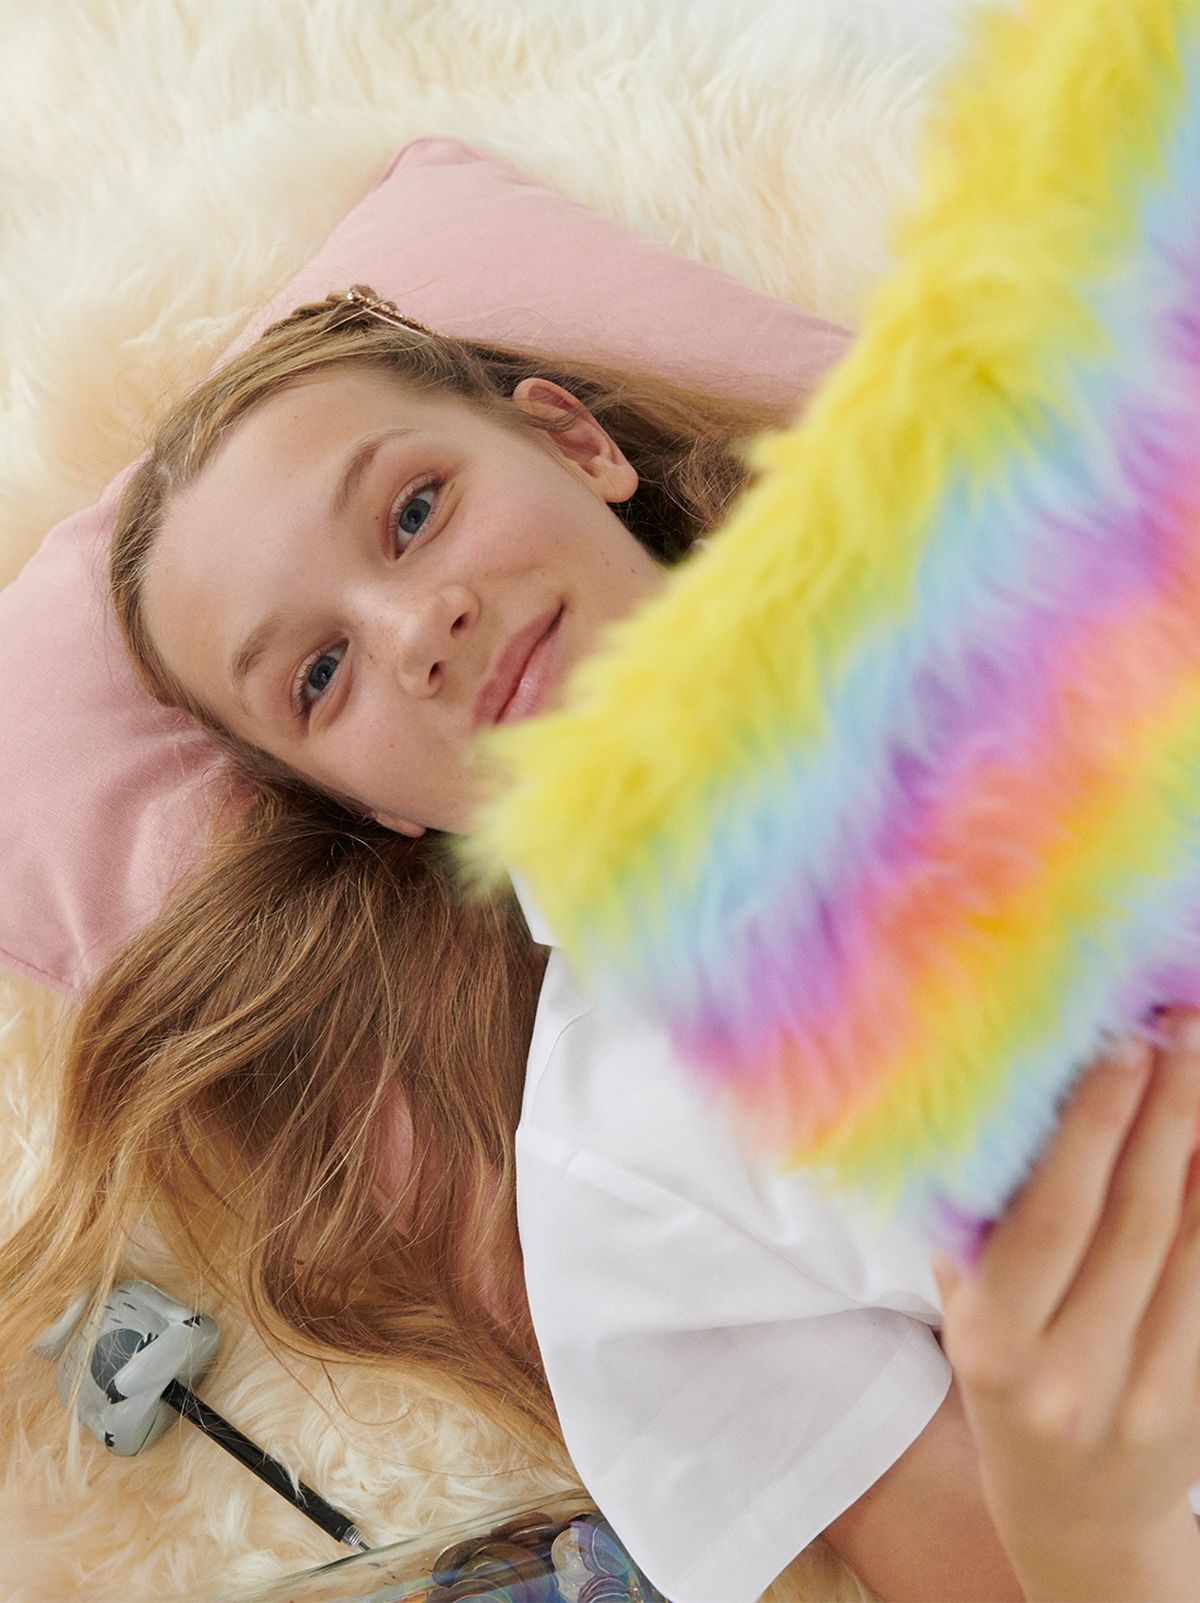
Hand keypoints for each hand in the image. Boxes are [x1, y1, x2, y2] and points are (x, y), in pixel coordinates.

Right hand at [932, 1008, 1199, 1599]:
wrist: (1077, 1520)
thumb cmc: (1008, 1386)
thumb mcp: (969, 1314)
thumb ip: (981, 1226)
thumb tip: (1014, 1100)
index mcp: (991, 1343)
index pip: (1052, 1215)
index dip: (1092, 1125)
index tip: (1119, 1043)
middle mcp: (1068, 1374)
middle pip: (1133, 1218)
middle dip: (1162, 1111)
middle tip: (1178, 1029)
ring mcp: (1145, 1396)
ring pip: (1191, 1246)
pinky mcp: (1199, 1402)